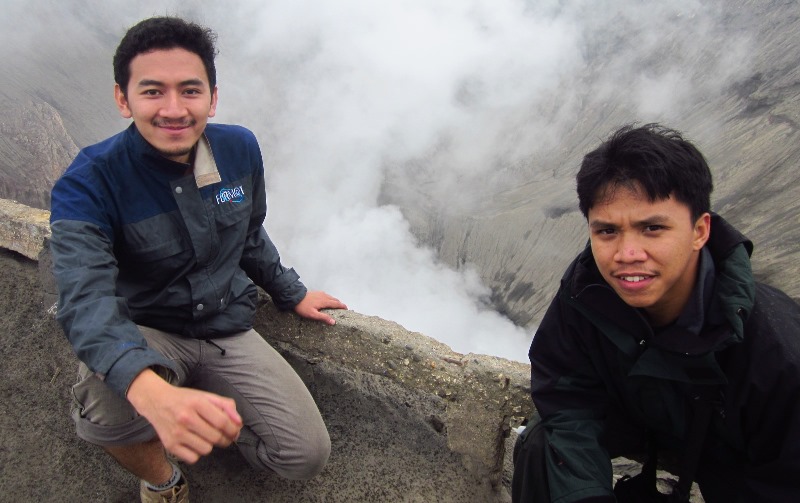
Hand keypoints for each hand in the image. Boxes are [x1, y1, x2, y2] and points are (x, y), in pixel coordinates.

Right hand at [127, 369, 242, 463]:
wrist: (156, 400)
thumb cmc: (185, 399)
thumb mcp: (206, 396)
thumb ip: (226, 406)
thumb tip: (239, 423)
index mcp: (197, 403)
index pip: (222, 422)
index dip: (233, 429)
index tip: (235, 431)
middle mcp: (186, 418)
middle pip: (216, 437)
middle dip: (226, 439)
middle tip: (226, 436)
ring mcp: (176, 433)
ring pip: (206, 449)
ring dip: (211, 445)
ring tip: (206, 437)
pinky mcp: (169, 445)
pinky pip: (193, 458)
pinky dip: (197, 453)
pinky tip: (195, 442)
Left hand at [293, 290, 347, 324]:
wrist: (295, 297)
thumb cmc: (304, 307)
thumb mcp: (313, 314)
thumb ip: (323, 317)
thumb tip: (334, 322)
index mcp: (325, 302)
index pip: (336, 304)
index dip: (342, 306)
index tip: (347, 309)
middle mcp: (324, 296)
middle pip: (335, 300)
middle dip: (340, 304)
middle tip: (342, 309)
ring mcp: (321, 293)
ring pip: (331, 297)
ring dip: (335, 301)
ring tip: (336, 306)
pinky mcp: (317, 292)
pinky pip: (327, 295)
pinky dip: (330, 298)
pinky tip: (327, 301)